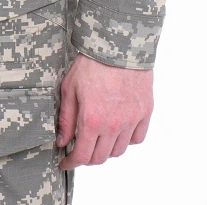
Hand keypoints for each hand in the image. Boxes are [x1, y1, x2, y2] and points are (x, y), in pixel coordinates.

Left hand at [56, 52, 152, 168]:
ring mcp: (131, 120)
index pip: (82, 156)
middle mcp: (113, 125)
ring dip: (106, 149)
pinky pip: (137, 138)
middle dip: (86, 157)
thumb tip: (61, 141)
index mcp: (92, 120)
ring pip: (118, 150)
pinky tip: (117, 130)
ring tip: (97, 137)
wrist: (118, 44)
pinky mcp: (145, 112)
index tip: (65, 161)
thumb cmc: (92, 62)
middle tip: (79, 148)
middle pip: (100, 157)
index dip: (71, 163)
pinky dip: (126, 140)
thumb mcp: (69, 87)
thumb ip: (66, 118)